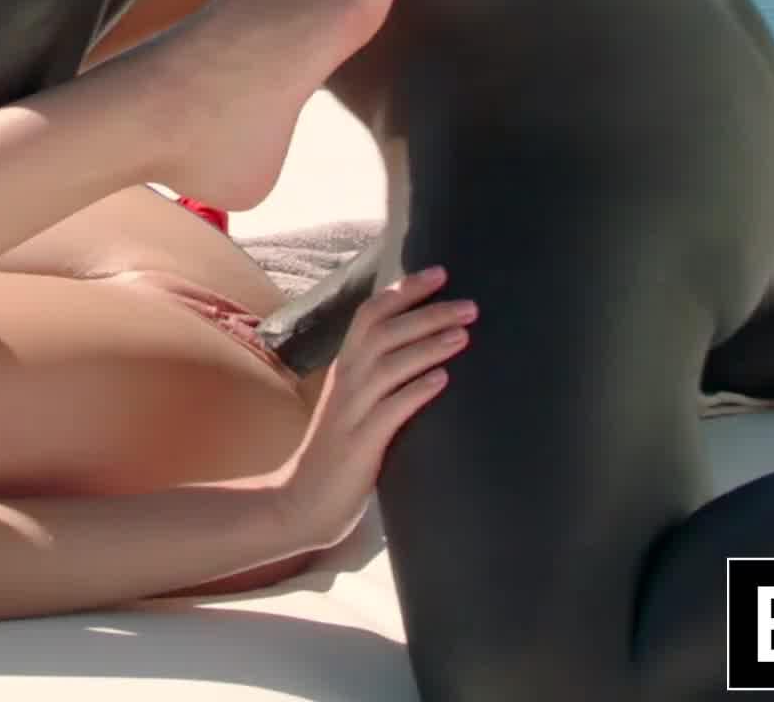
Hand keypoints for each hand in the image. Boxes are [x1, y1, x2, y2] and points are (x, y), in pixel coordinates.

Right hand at [270, 267, 472, 546]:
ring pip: (389, 364)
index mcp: (346, 368)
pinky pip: (390, 410)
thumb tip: (424, 353)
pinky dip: (416, 391)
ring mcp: (352, 412)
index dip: (404, 291)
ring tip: (464, 335)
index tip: (439, 273)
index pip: (370, 314)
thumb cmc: (339, 451)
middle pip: (383, 331)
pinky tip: (442, 380)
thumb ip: (381, 379)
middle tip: (470, 305)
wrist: (303, 500)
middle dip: (427, 313)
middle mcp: (346, 382)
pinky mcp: (360, 443)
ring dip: (427, 346)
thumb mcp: (356, 405)